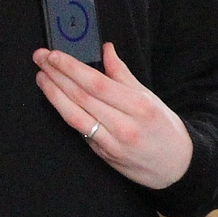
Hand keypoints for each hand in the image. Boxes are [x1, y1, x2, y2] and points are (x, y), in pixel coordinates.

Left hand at [34, 43, 194, 188]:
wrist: (177, 166)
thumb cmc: (164, 128)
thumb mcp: (150, 97)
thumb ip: (123, 74)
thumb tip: (106, 49)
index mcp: (139, 106)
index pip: (97, 83)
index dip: (72, 68)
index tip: (55, 55)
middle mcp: (125, 125)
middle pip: (82, 97)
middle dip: (57, 75)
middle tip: (41, 59)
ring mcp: (112, 143)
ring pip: (75, 116)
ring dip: (54, 95)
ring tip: (41, 77)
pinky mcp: (104, 155)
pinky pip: (80, 131)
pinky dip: (65, 113)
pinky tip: (55, 99)